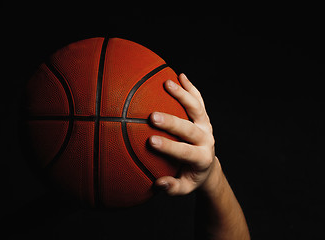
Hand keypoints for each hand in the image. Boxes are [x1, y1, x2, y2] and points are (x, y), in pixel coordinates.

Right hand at [149, 73, 218, 195]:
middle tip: (153, 116)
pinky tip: (180, 75)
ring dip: (182, 95)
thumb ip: (173, 188)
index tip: (151, 141)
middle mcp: (206, 139)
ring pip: (197, 108)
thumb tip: (158, 184)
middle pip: (190, 129)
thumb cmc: (191, 176)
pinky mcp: (204, 117)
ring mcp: (206, 125)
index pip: (185, 152)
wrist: (207, 166)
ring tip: (167, 84)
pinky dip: (190, 88)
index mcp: (202, 158)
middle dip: (171, 122)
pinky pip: (198, 100)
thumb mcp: (184, 187)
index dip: (169, 147)